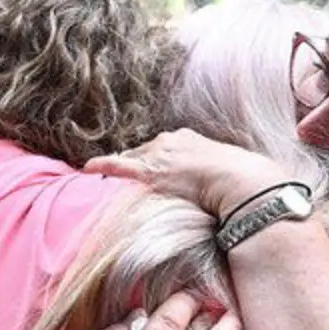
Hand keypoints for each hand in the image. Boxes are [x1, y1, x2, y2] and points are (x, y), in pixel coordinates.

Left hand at [85, 129, 291, 217]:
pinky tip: (87, 168)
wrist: (240, 182)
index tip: (158, 168)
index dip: (158, 158)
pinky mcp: (150, 171)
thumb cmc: (242, 182)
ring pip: (133, 158)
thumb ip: (223, 178)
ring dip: (122, 166)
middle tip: (132, 175)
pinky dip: (102, 165)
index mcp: (190, 139)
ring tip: (107, 174)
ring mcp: (160, 155)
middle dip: (138, 161)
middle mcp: (172, 141)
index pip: (166, 146)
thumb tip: (234, 190)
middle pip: (146, 150)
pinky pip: (119, 166)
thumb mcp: (232, 174)